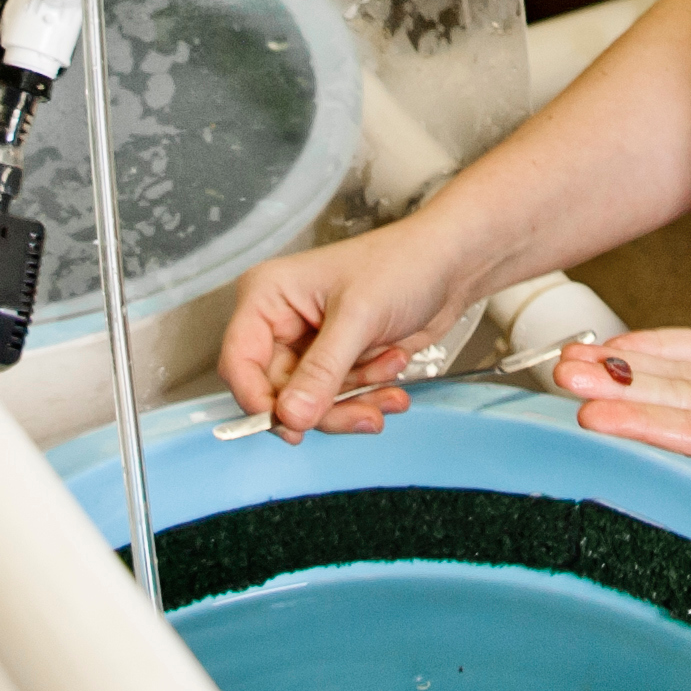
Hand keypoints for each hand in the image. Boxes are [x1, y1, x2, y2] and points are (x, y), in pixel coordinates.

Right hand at [217, 221, 474, 441]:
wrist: (451, 264)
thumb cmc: (403, 264)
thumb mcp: (358, 318)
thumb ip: (322, 371)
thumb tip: (291, 417)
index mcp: (267, 296)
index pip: (239, 362)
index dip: (258, 401)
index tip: (291, 426)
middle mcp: (281, 322)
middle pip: (277, 393)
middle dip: (325, 407)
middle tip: (363, 413)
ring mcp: (309, 344)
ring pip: (310, 403)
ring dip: (354, 401)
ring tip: (389, 382)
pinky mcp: (337, 361)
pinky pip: (338, 398)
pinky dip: (368, 395)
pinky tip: (394, 369)